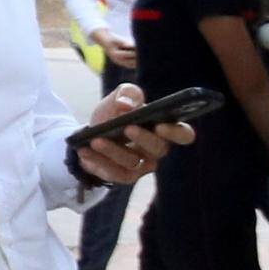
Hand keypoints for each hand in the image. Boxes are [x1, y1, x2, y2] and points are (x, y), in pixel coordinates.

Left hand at [69, 90, 189, 188]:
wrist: (91, 132)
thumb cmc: (114, 114)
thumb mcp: (120, 96)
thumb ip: (127, 93)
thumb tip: (125, 105)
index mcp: (164, 129)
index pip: (183, 134)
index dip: (176, 132)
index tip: (161, 125)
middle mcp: (157, 150)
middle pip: (159, 149)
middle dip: (143, 139)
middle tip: (128, 128)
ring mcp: (142, 165)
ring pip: (133, 162)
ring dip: (113, 151)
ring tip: (96, 140)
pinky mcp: (124, 176)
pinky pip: (114, 174)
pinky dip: (98, 161)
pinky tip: (85, 151)